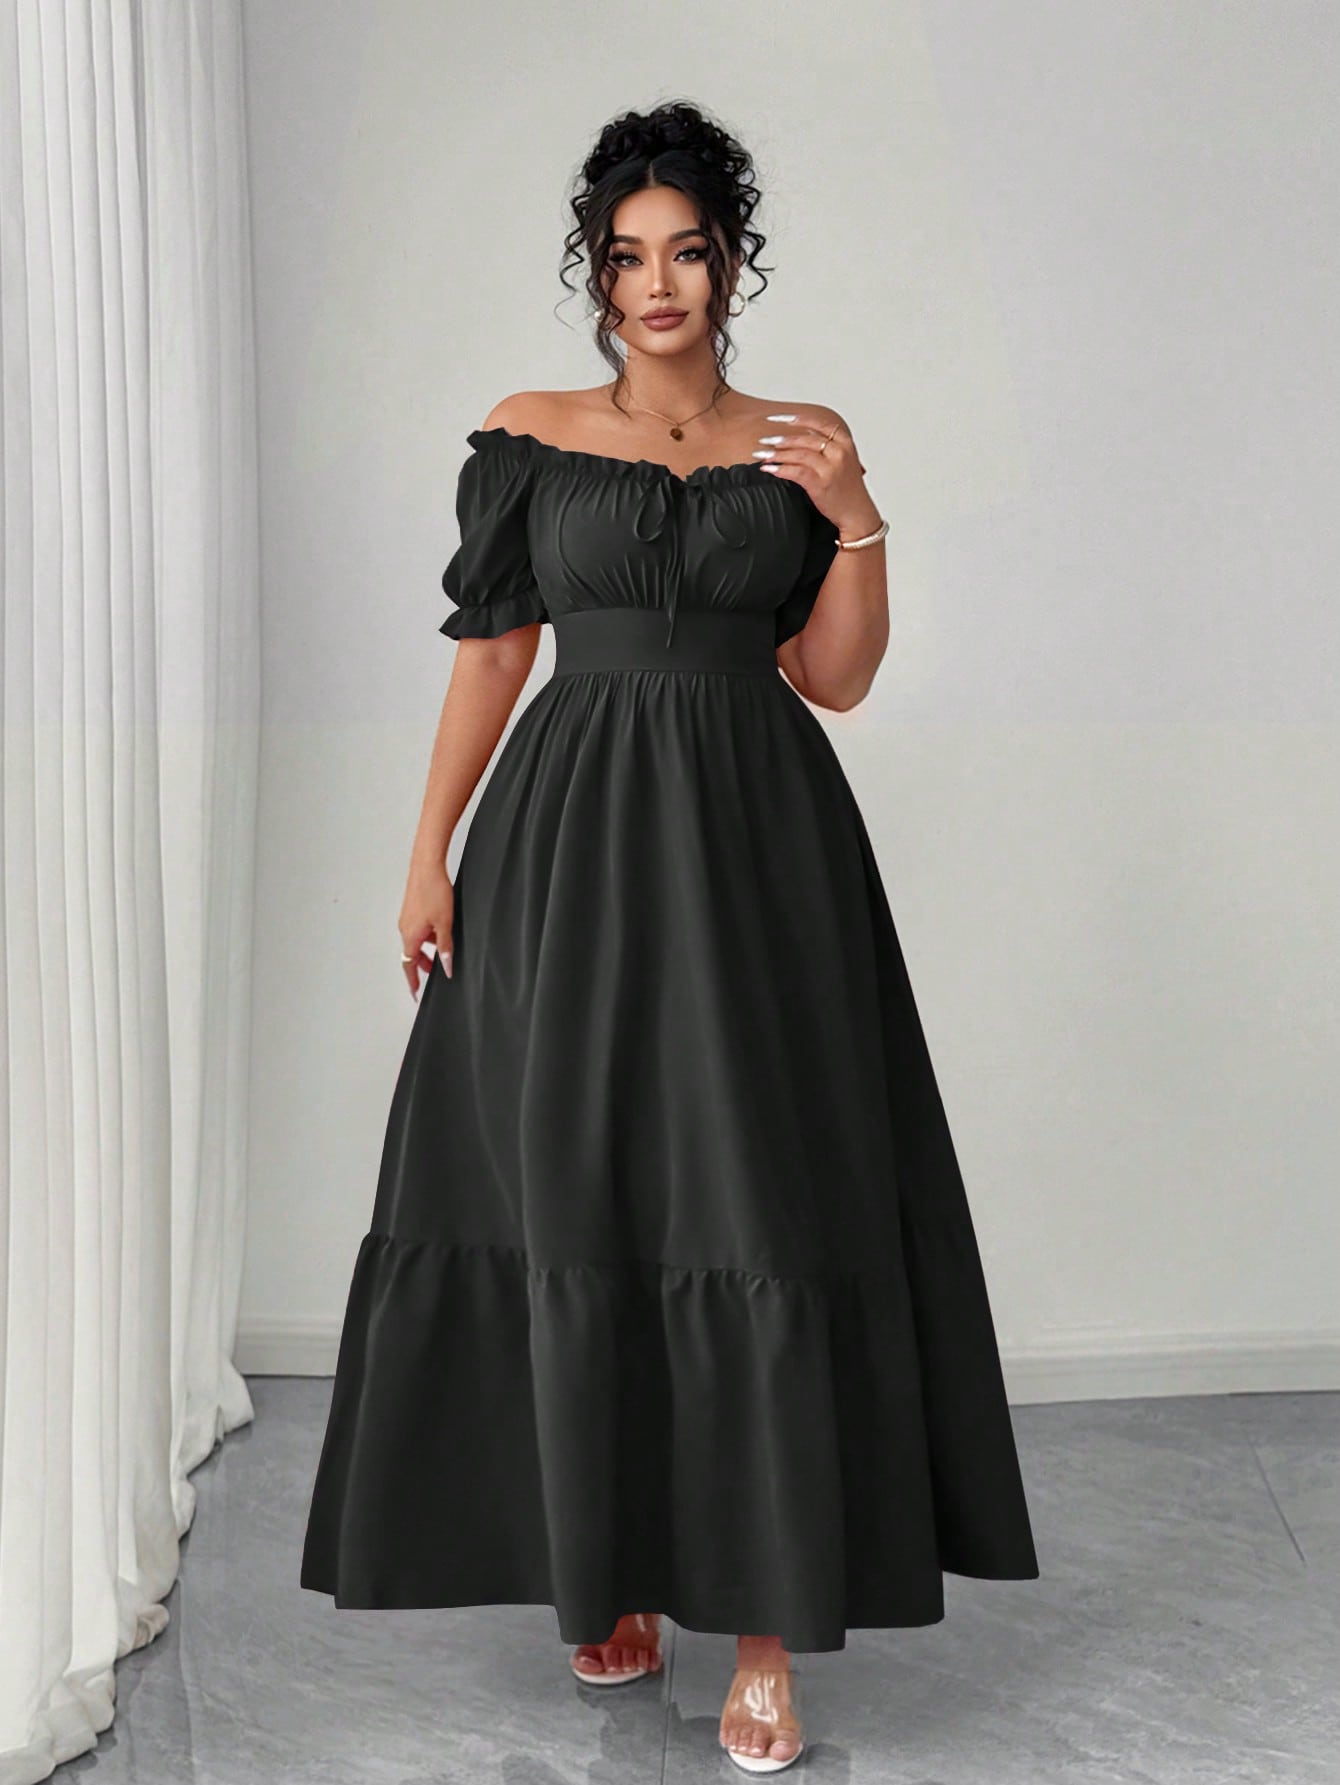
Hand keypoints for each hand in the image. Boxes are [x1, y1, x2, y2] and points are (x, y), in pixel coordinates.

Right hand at [399, 861, 453, 997]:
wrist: (427, 866)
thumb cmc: (434, 891)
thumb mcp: (445, 924)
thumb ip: (445, 948)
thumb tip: (446, 968)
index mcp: (410, 935)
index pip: (408, 965)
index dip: (412, 981)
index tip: (415, 993)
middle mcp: (405, 928)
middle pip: (411, 954)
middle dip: (422, 964)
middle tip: (435, 970)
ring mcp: (406, 918)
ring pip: (415, 941)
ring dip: (426, 948)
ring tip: (442, 948)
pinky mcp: (411, 909)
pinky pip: (416, 929)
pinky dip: (426, 935)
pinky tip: (440, 929)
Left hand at [754, 411, 881, 539]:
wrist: (858, 513)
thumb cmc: (848, 489)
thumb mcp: (844, 461)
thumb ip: (828, 446)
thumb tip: (806, 433)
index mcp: (845, 443)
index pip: (818, 424)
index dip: (796, 419)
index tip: (777, 418)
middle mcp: (839, 452)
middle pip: (805, 439)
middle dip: (781, 439)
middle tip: (764, 440)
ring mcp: (830, 468)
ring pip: (799, 454)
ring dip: (777, 454)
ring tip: (761, 455)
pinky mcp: (821, 484)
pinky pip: (796, 472)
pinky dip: (780, 469)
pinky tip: (769, 469)